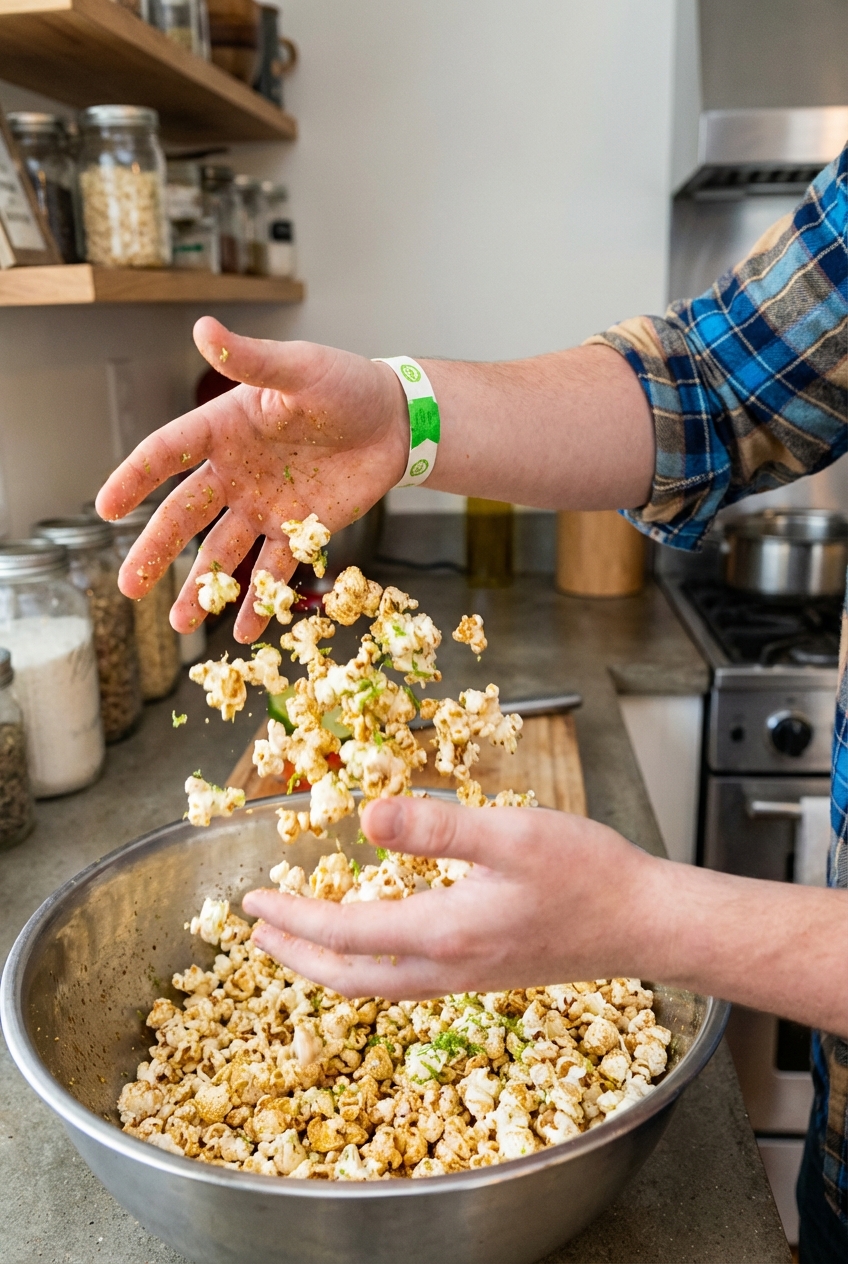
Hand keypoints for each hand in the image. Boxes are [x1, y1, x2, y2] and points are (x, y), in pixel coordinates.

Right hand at [95, 317, 407, 642]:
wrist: (396, 419)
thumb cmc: (345, 383)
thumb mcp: (299, 369)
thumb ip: (252, 360)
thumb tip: (203, 328)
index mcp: (224, 429)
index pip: (167, 454)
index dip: (134, 479)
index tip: (106, 508)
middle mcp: (235, 472)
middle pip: (185, 516)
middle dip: (156, 552)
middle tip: (128, 588)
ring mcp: (264, 505)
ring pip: (223, 552)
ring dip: (203, 588)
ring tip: (181, 624)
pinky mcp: (299, 529)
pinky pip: (274, 570)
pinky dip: (261, 601)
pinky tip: (245, 632)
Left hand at [242, 796, 654, 1000]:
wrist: (645, 923)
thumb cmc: (588, 875)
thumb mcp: (511, 835)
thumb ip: (436, 828)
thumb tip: (366, 814)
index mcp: (445, 933)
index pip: (345, 934)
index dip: (293, 919)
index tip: (253, 903)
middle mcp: (448, 968)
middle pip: (350, 979)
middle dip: (295, 956)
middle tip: (257, 931)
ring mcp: (467, 977)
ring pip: (376, 985)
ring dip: (328, 963)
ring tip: (299, 937)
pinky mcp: (485, 972)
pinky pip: (405, 979)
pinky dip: (368, 963)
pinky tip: (375, 935)